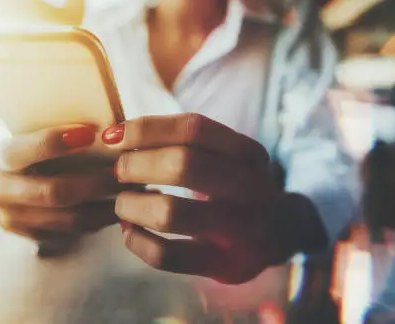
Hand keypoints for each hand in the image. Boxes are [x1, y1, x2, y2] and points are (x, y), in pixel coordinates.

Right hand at [0, 125, 120, 244]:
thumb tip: (107, 128)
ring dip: (103, 207)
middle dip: (94, 183)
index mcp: (1, 157)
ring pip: (66, 218)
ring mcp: (12, 219)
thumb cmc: (32, 151)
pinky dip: (98, 220)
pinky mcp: (29, 237)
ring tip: (129, 193)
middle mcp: (0, 191)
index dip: (57, 142)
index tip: (91, 133)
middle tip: (123, 172)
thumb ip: (60, 135)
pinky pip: (71, 232)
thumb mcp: (32, 136)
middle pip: (53, 192)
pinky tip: (117, 208)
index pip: (28, 149)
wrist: (8, 180)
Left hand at [103, 113, 315, 283]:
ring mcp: (240, 231)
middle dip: (137, 166)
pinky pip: (168, 256)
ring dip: (132, 206)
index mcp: (248, 154)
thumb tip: (115, 135)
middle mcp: (250, 189)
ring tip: (122, 204)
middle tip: (119, 171)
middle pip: (183, 165)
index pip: (193, 128)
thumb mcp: (226, 156)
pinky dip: (137, 242)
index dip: (146, 129)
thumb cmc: (235, 185)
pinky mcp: (225, 266)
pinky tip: (130, 232)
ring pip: (171, 213)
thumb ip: (183, 142)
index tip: (113, 136)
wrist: (281, 233)